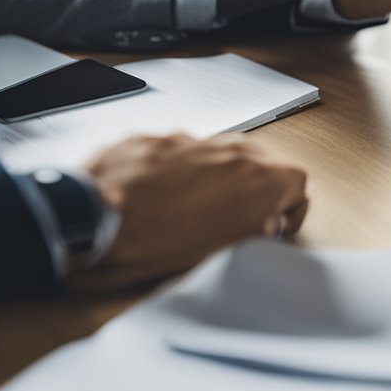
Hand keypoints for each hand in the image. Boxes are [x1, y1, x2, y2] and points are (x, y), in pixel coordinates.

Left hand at [82, 133, 308, 285]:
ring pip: (220, 154)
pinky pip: (179, 153)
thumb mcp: (224, 251)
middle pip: (263, 160)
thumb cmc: (156, 241)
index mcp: (259, 179)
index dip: (290, 211)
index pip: (298, 185)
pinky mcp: (153, 139)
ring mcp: (190, 140)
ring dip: (218, 177)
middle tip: (244, 216)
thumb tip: (263, 225)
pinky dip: (178, 172)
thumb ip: (254, 230)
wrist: (93, 219)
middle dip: (258, 187)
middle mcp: (229, 150)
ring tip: (197, 210)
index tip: (277, 226)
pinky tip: (160, 198)